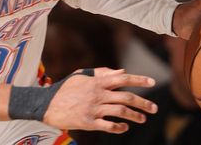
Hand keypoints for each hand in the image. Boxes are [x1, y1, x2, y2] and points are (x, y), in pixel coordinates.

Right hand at [43, 68, 157, 133]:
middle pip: (125, 97)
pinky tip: (124, 127)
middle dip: (143, 102)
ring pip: (120, 111)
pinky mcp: (88, 122)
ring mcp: (93, 108)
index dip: (138, 79)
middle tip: (154, 108)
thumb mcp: (81, 75)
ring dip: (135, 116)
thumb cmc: (65, 88)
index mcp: (96, 81)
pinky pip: (108, 125)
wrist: (46, 104)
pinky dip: (119, 127)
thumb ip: (101, 73)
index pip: (122, 78)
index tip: (153, 81)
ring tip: (143, 119)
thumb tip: (120, 72)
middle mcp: (97, 94)